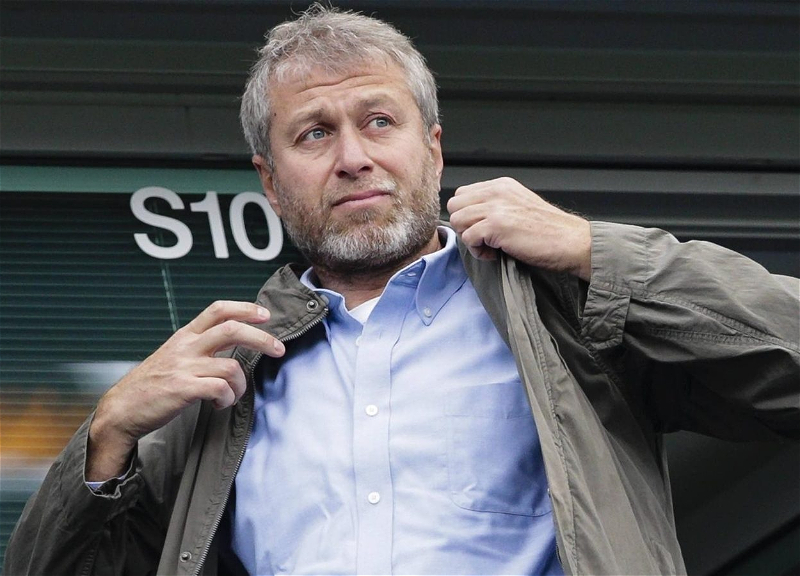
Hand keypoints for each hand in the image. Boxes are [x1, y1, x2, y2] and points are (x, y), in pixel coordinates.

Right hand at [86, 301, 284, 480]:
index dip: (245, 308)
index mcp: (185, 336)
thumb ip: (200, 348)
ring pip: (231, 366)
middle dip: (262, 338)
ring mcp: (184, 367)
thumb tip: (234, 346)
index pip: (218, 310)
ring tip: (231, 395)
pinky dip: (227, 398)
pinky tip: (219, 404)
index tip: (266, 315)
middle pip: (232, 329)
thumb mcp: (174, 357)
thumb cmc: (151, 386)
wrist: (121, 410)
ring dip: (240, 384)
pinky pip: (220, 389)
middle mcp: (186, 347)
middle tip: (279, 349)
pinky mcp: (182, 389)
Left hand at [447, 177, 591, 280]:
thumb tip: (472, 218)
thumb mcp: (519, 205)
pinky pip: (467, 238)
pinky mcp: (495, 225)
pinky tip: (494, 253)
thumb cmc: (549, 230)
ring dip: (469, 239)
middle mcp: (496, 191)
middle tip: (481, 238)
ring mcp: (495, 207)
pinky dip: (478, 251)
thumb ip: (496, 205)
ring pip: (457, 220)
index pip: (463, 194)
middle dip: (463, 225)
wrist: (570, 241)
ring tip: (489, 247)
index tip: (482, 228)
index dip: (467, 214)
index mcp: (501, 185)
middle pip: (455, 205)